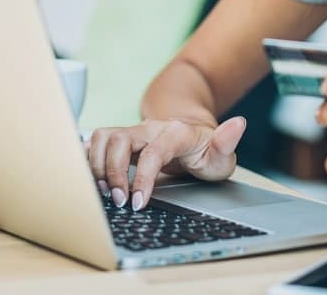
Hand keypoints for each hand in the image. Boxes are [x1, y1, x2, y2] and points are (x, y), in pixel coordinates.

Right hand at [86, 116, 246, 210]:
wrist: (192, 135)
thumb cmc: (205, 151)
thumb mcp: (222, 154)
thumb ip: (227, 142)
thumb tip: (238, 123)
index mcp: (175, 133)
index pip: (153, 151)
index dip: (142, 178)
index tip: (139, 203)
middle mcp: (150, 128)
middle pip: (120, 138)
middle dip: (113, 171)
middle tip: (119, 200)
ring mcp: (133, 132)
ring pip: (103, 135)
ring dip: (97, 164)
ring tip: (104, 191)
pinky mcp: (120, 139)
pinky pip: (96, 141)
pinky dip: (88, 158)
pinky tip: (91, 179)